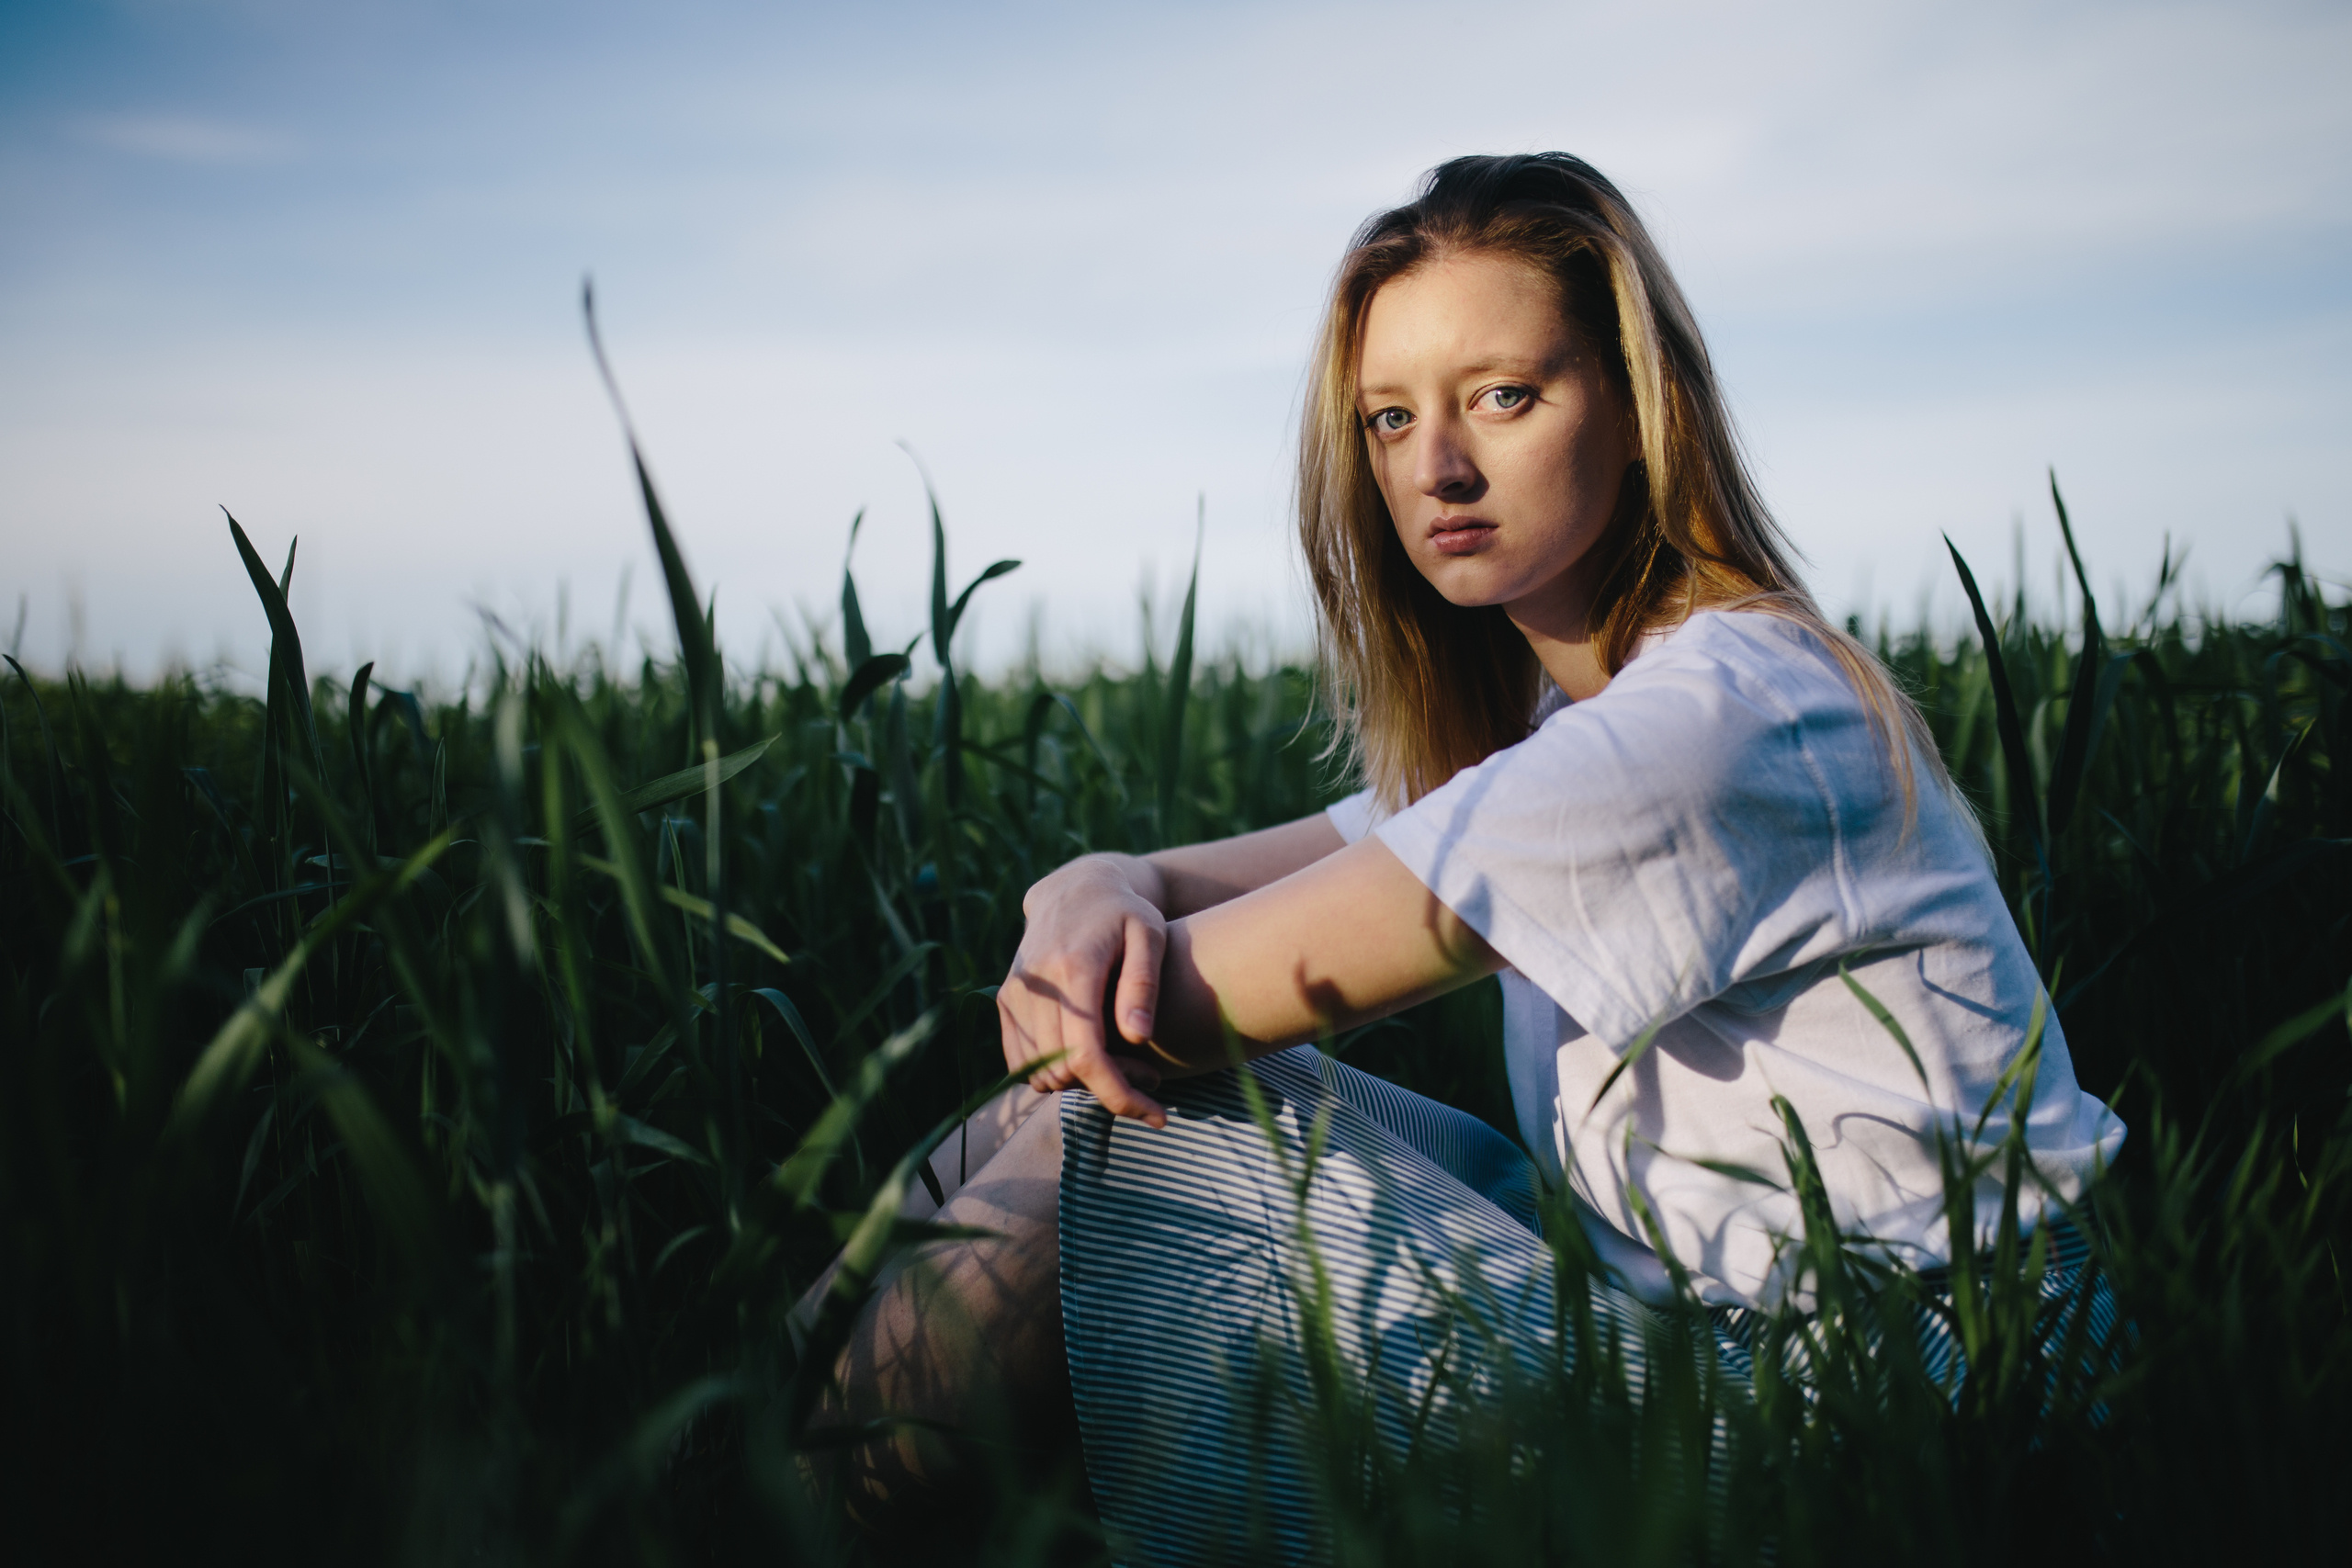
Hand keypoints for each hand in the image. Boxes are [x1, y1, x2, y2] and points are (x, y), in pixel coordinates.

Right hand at [996, 855, 1169, 1126]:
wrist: (1076, 888)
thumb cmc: (1125, 913)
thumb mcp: (1149, 935)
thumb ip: (1143, 984)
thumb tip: (1138, 1035)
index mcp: (1071, 969)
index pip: (1085, 1055)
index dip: (1119, 1094)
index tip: (1156, 1114)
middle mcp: (1034, 985)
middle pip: (1064, 1070)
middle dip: (1111, 1089)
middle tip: (1151, 1076)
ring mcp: (1013, 994)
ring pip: (1040, 1072)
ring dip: (1082, 1084)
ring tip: (1126, 1063)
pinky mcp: (1005, 1002)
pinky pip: (1022, 1062)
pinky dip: (1055, 1073)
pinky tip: (1091, 1058)